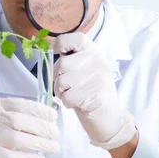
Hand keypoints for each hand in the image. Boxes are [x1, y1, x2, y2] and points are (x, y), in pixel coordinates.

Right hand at [0, 98, 59, 157]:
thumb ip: (18, 118)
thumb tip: (49, 119)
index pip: (18, 104)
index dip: (38, 110)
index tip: (53, 116)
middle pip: (18, 120)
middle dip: (41, 127)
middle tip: (56, 134)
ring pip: (15, 138)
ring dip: (39, 143)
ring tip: (53, 147)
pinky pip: (10, 156)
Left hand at [53, 33, 135, 150]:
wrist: (110, 120)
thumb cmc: (89, 95)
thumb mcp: (82, 72)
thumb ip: (70, 61)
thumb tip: (49, 51)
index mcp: (94, 53)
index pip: (76, 38)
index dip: (61, 43)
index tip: (56, 53)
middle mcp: (98, 62)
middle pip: (62, 64)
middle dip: (57, 79)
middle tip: (66, 88)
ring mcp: (99, 78)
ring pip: (62, 82)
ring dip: (61, 93)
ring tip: (73, 96)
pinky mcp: (96, 95)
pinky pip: (67, 97)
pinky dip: (67, 103)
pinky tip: (78, 104)